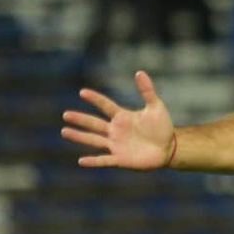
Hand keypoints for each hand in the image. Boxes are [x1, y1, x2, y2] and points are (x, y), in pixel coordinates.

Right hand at [61, 71, 175, 169]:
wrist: (169, 148)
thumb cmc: (162, 127)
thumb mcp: (156, 108)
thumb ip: (147, 91)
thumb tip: (140, 72)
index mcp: (122, 116)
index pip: (106, 106)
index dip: (96, 99)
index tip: (83, 92)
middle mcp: (115, 130)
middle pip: (95, 123)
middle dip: (81, 119)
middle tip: (66, 114)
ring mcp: (116, 144)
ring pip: (94, 140)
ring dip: (80, 136)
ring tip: (64, 131)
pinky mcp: (120, 159)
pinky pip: (104, 160)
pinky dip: (94, 161)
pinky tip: (81, 161)